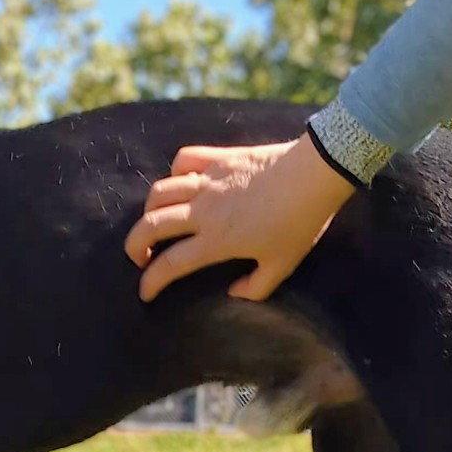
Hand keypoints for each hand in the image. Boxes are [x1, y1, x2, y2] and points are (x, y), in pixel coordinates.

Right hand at [123, 133, 356, 301]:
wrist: (316, 174)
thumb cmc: (301, 222)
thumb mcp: (283, 265)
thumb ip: (256, 288)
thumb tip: (233, 294)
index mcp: (216, 241)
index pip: (170, 265)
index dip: (151, 282)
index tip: (145, 293)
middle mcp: (202, 212)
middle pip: (150, 226)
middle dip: (134, 245)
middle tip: (138, 256)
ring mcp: (207, 182)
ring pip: (159, 193)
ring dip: (149, 210)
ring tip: (155, 221)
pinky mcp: (218, 158)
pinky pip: (184, 160)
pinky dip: (176, 171)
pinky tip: (182, 181)